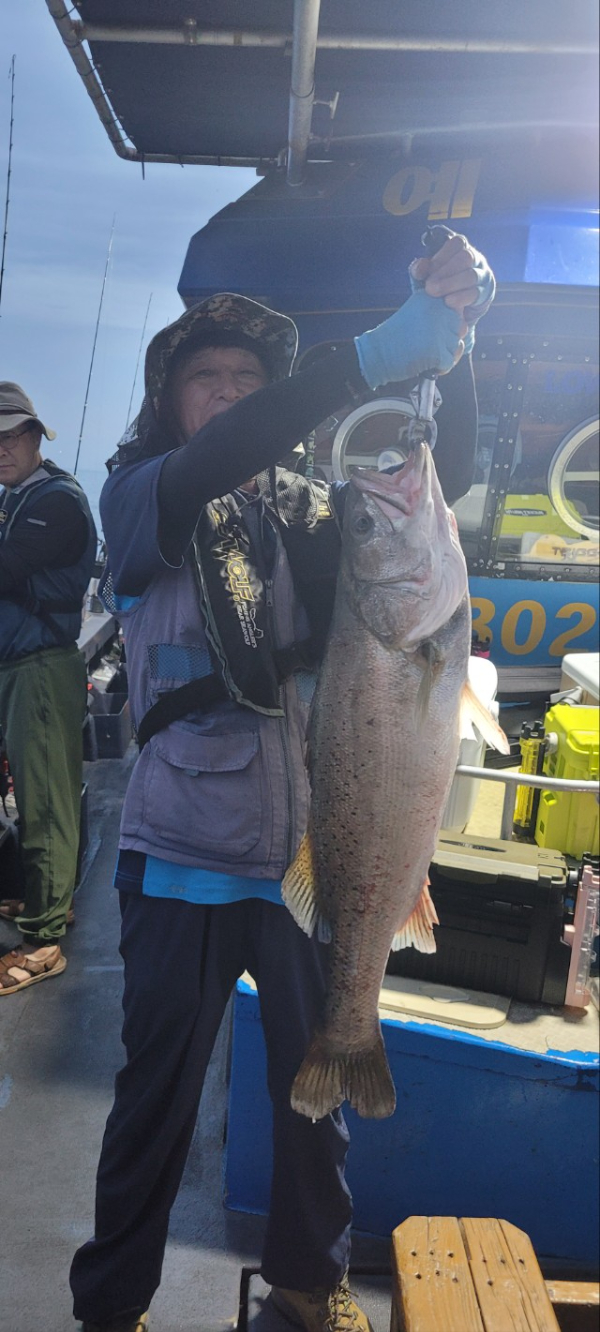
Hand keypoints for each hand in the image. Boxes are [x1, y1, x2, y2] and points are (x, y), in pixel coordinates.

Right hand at [354, 290, 465, 390]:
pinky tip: (425, 364)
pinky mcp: (438, 351)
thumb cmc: (396, 337)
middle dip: (448, 341)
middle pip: (460, 329)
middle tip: (426, 346)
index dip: (446, 327)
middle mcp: (439, 310)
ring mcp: (439, 331)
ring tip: (424, 354)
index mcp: (433, 297)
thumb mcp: (418, 312)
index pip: (456, 313)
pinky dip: (439, 368)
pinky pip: (449, 363)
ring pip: (456, 346)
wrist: (377, 353)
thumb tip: (465, 326)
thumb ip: (440, 313)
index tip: (427, 332)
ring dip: (444, 355)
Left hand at [410, 231, 495, 353]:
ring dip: (450, 284)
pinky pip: (475, 293)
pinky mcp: (486, 294)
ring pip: (471, 275)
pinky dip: (460, 297)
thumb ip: (420, 270)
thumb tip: (420, 266)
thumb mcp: (426, 277)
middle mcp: (476, 259)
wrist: (455, 314)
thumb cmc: (440, 289)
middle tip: (429, 286)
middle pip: (466, 257)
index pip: (457, 243)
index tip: (427, 271)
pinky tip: (448, 302)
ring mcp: (483, 276)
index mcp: (462, 249)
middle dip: (445, 271)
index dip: (441, 256)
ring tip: (433, 292)